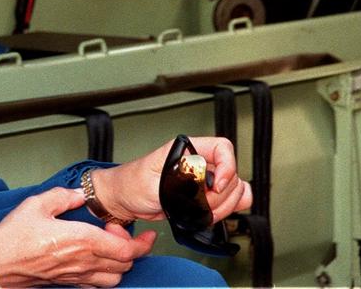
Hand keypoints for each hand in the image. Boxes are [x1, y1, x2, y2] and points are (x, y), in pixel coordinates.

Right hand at [0, 186, 155, 286]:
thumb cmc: (13, 238)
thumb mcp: (36, 204)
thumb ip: (63, 196)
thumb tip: (79, 193)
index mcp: (81, 240)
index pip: (126, 249)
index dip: (141, 242)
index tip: (144, 232)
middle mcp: (84, 262)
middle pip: (126, 264)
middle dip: (132, 249)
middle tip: (120, 232)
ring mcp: (77, 276)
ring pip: (116, 277)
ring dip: (121, 263)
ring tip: (112, 247)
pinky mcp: (69, 283)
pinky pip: (99, 285)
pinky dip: (107, 274)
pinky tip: (97, 261)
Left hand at [91, 137, 253, 222]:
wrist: (124, 199)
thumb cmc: (131, 185)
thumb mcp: (152, 184)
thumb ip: (178, 183)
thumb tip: (202, 183)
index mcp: (185, 149)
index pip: (222, 148)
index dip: (227, 167)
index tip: (216, 186)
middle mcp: (197, 160)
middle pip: (232, 173)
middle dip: (221, 195)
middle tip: (202, 204)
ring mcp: (203, 178)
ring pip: (235, 189)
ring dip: (223, 205)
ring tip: (202, 211)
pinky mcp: (204, 193)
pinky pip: (231, 198)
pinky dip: (227, 208)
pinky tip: (211, 213)